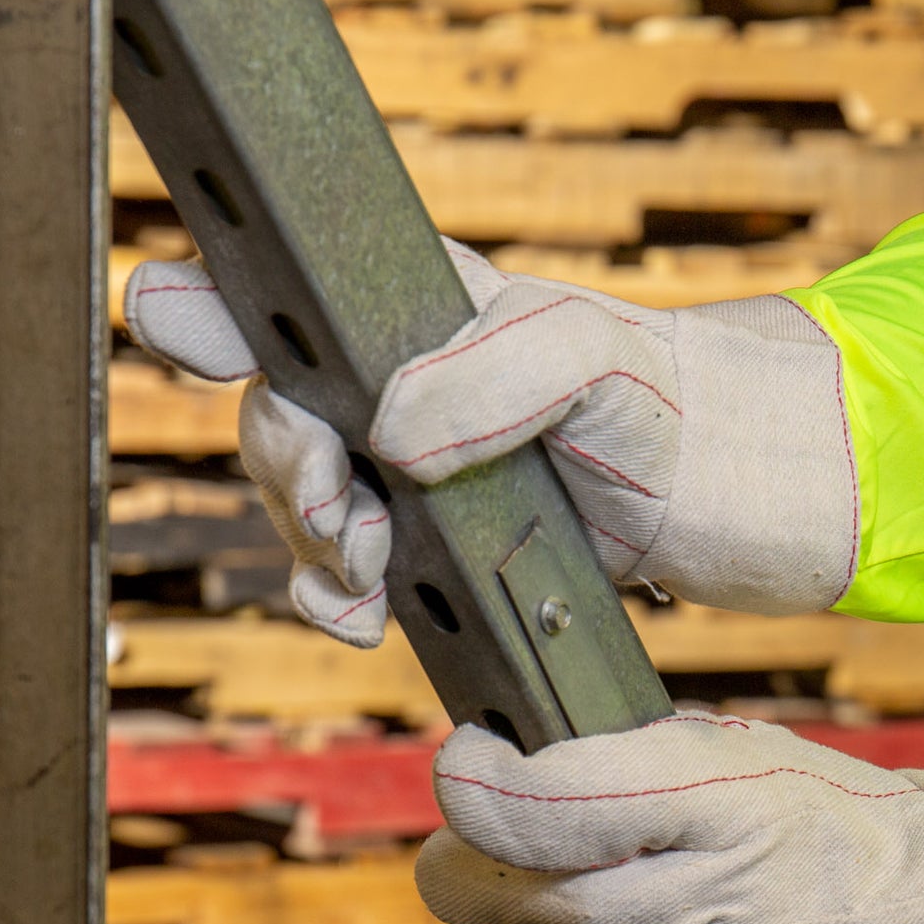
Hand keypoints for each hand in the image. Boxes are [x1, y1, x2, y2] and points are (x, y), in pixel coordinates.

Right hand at [124, 239, 859, 647]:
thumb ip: (497, 371)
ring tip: (364, 572)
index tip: (172, 324)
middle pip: (282, 424)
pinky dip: (339, 601)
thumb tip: (390, 433)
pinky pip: (357, 577)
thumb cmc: (684, 407)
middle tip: (350, 518)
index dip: (215, 311)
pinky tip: (366, 618)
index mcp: (431, 321)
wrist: (752, 494)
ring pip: (310, 511)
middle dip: (291, 474)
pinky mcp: (452, 552)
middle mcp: (416, 395)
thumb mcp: (598, 357)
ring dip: (309, 548)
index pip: (295, 304)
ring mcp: (428, 479)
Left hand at [414, 713, 923, 923]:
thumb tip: (492, 783)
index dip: (476, 784)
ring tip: (579, 891)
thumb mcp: (735, 750)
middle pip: (525, 900)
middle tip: (502, 837)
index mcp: (719, 803)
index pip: (543, 808)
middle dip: (491, 864)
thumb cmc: (829, 816)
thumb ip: (618, 760)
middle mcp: (711, 909)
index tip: (469, 763)